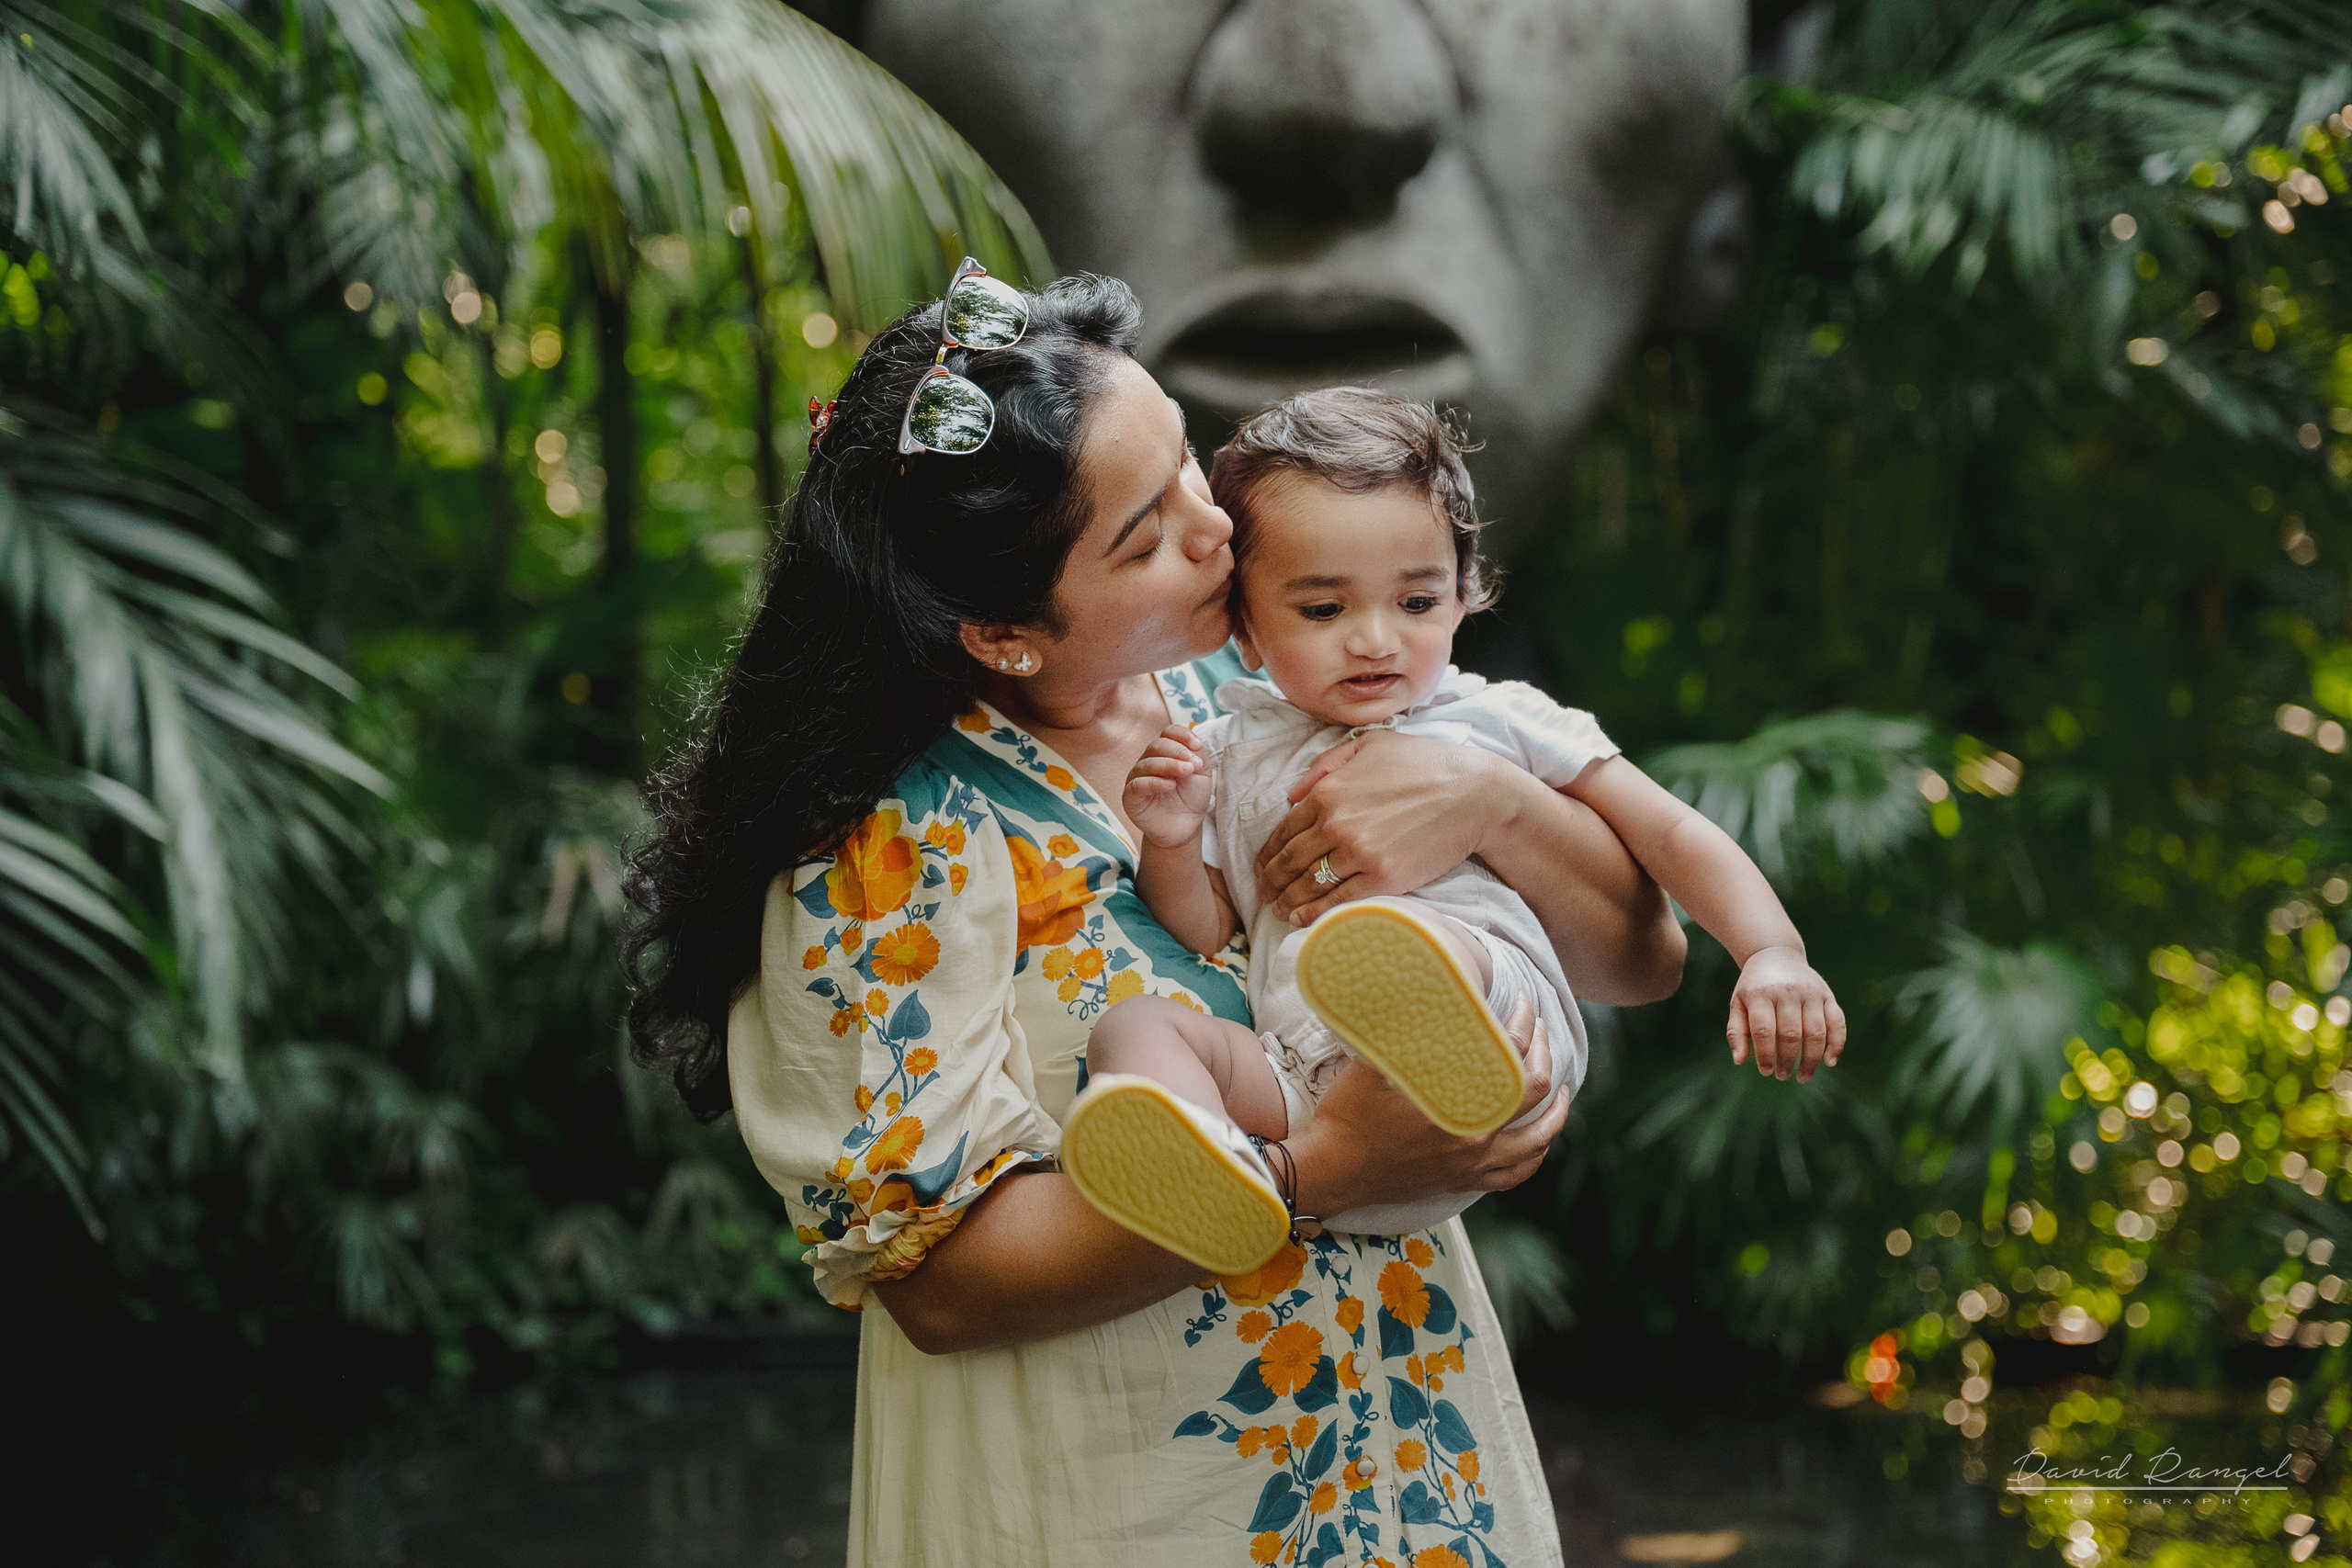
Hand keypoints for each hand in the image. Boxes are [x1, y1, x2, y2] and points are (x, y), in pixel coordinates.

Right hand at [1123, 723, 1212, 847]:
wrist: (1185, 827)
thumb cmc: (1191, 798)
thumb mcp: (1202, 773)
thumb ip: (1198, 754)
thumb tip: (1193, 744)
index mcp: (1165, 753)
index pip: (1168, 733)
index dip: (1182, 735)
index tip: (1198, 746)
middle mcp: (1148, 761)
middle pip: (1157, 745)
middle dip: (1178, 752)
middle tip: (1194, 765)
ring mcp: (1137, 778)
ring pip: (1147, 763)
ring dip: (1169, 764)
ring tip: (1187, 772)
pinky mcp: (1131, 796)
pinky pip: (1138, 784)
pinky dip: (1155, 782)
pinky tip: (1170, 786)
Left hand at [1253, 730, 1527, 924]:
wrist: (1475, 794)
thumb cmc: (1426, 764)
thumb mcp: (1370, 745)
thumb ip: (1326, 765)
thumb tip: (1293, 794)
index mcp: (1328, 791)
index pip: (1285, 828)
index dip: (1268, 851)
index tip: (1260, 866)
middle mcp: (1336, 823)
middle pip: (1290, 860)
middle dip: (1270, 880)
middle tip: (1262, 893)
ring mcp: (1358, 853)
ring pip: (1309, 883)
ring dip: (1287, 900)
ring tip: (1277, 910)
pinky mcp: (1383, 878)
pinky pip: (1338, 900)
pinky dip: (1314, 913)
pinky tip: (1301, 920)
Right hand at [1289, 998, 1566, 1213]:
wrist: (1329, 1173)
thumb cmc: (1346, 1120)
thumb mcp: (1371, 1067)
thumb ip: (1401, 1034)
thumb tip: (1419, 992)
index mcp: (1459, 1112)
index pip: (1513, 1062)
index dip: (1523, 1027)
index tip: (1521, 1004)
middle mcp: (1475, 1143)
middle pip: (1536, 1099)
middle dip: (1544, 1057)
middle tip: (1539, 1033)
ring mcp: (1471, 1168)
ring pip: (1536, 1144)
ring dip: (1554, 1115)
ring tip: (1560, 1092)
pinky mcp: (1461, 1183)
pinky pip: (1514, 1176)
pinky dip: (1533, 1157)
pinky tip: (1536, 1143)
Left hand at [1729, 945, 1845, 1081]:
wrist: (1775, 954)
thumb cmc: (1754, 986)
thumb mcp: (1738, 1003)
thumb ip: (1737, 1032)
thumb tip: (1739, 1061)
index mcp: (1760, 993)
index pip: (1763, 1030)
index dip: (1765, 1055)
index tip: (1766, 1072)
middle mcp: (1787, 991)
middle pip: (1790, 1034)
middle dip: (1787, 1060)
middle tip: (1782, 1075)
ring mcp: (1811, 992)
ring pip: (1815, 1032)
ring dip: (1810, 1060)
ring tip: (1802, 1076)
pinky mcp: (1827, 995)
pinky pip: (1837, 1022)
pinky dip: (1837, 1044)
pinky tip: (1830, 1062)